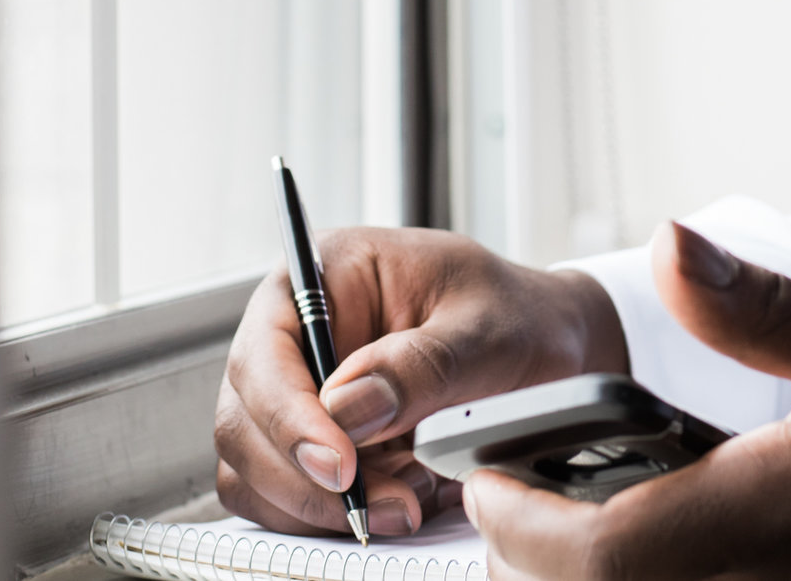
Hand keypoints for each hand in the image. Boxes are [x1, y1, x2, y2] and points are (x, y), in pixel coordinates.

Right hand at [214, 226, 628, 538]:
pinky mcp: (311, 442)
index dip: (289, 416)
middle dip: (307, 477)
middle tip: (385, 504)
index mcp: (325, 275)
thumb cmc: (515, 317)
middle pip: (244, 419)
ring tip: (405, 502)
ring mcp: (296, 390)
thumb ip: (417, 366)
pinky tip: (396, 500)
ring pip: (254, 468)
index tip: (341, 465)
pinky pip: (285, 495)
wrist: (546, 347)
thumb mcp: (485, 330)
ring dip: (318, 504)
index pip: (266, 351)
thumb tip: (344, 410)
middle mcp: (295, 332)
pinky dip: (330, 515)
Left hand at [466, 223, 790, 579]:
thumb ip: (760, 308)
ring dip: (592, 578)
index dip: (525, 527)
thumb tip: (665, 244)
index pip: (612, 553)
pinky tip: (655, 541)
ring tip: (566, 517)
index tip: (486, 482)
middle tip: (505, 498)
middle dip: (535, 561)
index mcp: (788, 506)